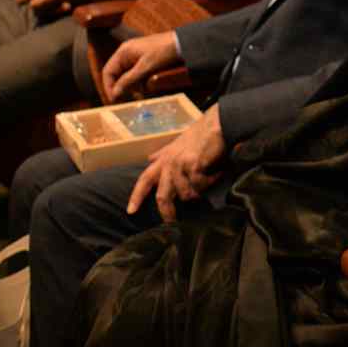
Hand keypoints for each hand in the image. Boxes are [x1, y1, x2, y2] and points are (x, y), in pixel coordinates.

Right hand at [102, 31, 180, 101]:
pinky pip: (138, 74)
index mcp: (123, 52)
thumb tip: (114, 94)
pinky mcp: (145, 61)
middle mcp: (127, 54)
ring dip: (135, 84)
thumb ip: (128, 80)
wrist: (182, 43)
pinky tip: (151, 82)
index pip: (108, 71)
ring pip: (128, 76)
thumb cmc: (163, 52)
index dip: (109, 86)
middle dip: (124, 86)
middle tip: (134, 95)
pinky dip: (142, 81)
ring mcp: (136, 57)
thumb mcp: (145, 68)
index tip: (114, 99)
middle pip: (118, 75)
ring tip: (146, 87)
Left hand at [125, 106, 225, 221]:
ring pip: (186, 194)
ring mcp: (180, 164)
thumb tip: (150, 158)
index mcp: (162, 160)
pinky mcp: (193, 165)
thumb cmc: (199, 135)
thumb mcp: (176, 145)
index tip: (131, 211)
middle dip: (167, 212)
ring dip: (200, 191)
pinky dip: (211, 181)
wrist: (215, 124)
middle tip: (173, 222)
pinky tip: (216, 172)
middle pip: (162, 196)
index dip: (137, 196)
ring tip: (209, 180)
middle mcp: (168, 163)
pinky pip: (201, 185)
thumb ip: (163, 154)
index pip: (144, 180)